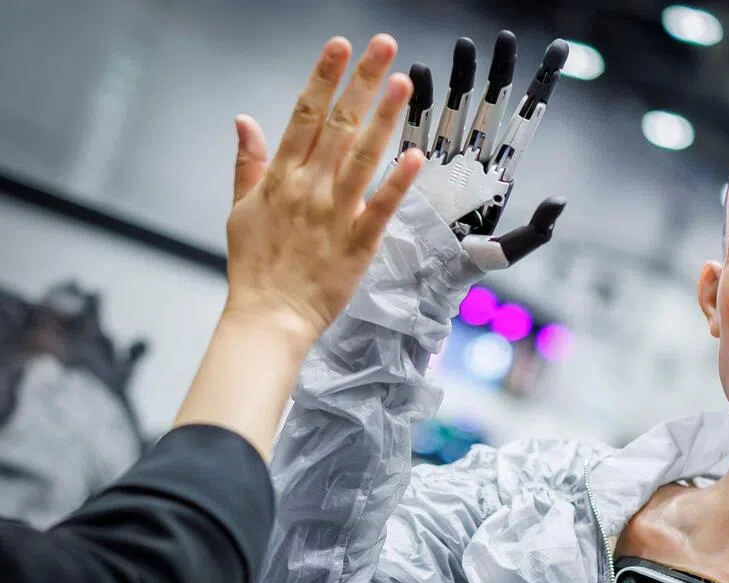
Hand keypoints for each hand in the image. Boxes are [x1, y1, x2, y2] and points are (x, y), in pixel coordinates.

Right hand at [223, 34, 424, 349]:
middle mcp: (309, 188)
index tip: (340, 46)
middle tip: (383, 46)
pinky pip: (381, 207)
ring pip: (362, 157)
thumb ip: (247, 163)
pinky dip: (397, 182)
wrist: (269, 317)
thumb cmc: (256, 267)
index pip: (305, 115)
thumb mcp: (239, 210)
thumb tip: (244, 121)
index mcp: (281, 178)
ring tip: (402, 83)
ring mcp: (335, 214)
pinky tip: (415, 156)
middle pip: (339, 125)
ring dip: (383, 117)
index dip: (323, 78)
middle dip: (361, 82)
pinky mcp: (358, 243)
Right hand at [399, 32, 567, 266]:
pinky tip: (419, 74)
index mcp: (497, 176)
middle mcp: (472, 162)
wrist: (412, 284)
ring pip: (454, 107)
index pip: (524, 124)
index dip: (540, 88)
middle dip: (499, 72)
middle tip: (505, 39)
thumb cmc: (456, 274)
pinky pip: (414, 124)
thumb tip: (558, 201)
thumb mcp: (500, 256)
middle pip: (490, 106)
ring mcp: (440, 160)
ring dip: (459, 77)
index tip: (558, 53)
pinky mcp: (408, 164)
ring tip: (464, 46)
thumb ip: (532, 232)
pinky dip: (417, 100)